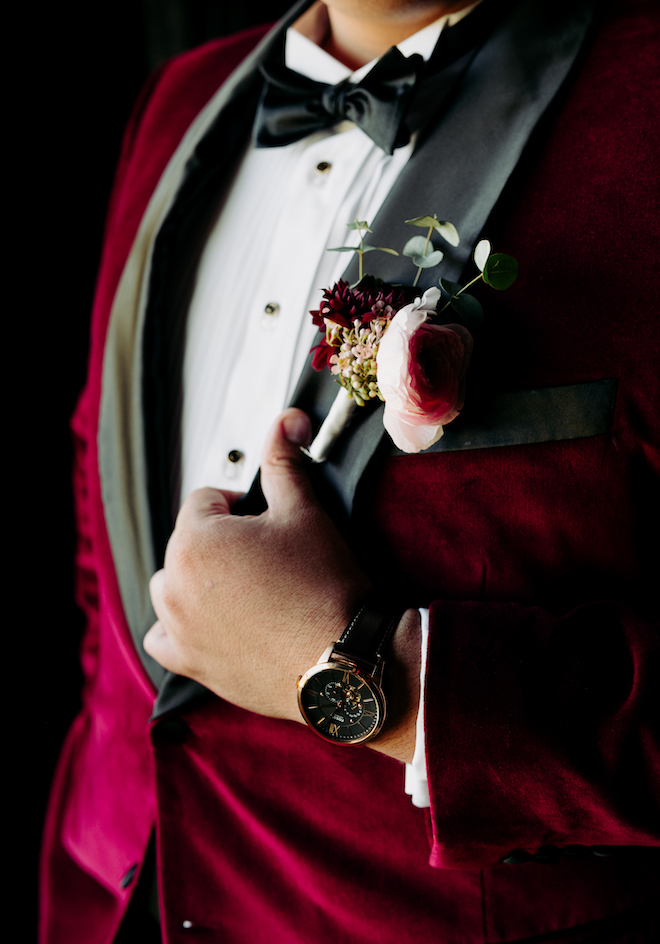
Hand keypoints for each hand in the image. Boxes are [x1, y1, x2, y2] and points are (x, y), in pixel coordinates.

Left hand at [144, 408, 420, 760]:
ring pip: (172, 586)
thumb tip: (286, 421)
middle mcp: (175, 584)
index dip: (237, 505)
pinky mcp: (190, 664)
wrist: (344, 658)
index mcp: (195, 541)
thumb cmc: (325, 587)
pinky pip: (163, 637)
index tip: (263, 520)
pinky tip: (213, 623)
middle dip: (219, 543)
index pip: (204, 500)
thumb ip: (284, 461)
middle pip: (187, 543)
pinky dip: (180, 627)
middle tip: (265, 556)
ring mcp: (179, 627)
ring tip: (246, 589)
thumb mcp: (304, 512)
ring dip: (198, 582)